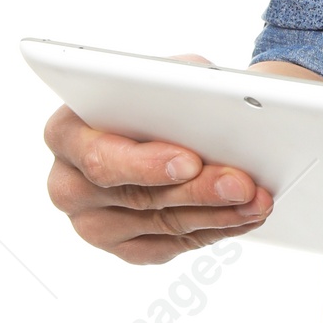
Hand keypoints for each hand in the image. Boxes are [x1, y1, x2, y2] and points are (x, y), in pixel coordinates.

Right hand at [43, 51, 281, 266]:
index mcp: (65, 133)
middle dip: (197, 190)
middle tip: (241, 184)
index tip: (190, 161)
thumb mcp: (164, 73)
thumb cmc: (158, 93)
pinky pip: (171, 246)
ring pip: (161, 225)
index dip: (145, 162)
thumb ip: (176, 84)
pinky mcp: (124, 248)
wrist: (164, 121)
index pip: (99, 156)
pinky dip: (214, 230)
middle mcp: (68, 185)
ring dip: (217, 213)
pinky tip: (243, 216)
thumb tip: (212, 105)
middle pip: (136, 196)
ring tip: (256, 200)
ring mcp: (92, 224)